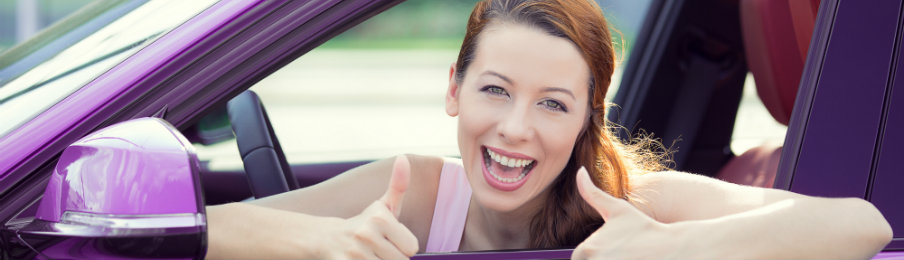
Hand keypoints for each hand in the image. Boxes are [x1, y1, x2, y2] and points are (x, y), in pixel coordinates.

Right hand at [205, 156, 418, 258]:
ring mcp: (355, 253)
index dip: (403, 246)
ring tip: (368, 256)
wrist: (323, 238)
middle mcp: (367, 234)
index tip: (389, 239)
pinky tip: (358, 259)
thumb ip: (398, 185)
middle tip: (378, 249)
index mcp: (380, 217)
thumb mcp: (382, 205)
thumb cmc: (361, 223)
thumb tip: (404, 157)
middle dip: (391, 257)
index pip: (412, 247)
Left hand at [571, 167, 678, 258]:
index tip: (614, 249)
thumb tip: (579, 171)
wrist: (673, 248)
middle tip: (625, 254)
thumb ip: (592, 193)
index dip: (595, 254)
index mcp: (587, 250)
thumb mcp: (618, 209)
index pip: (578, 258)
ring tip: (629, 257)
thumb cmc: (645, 228)